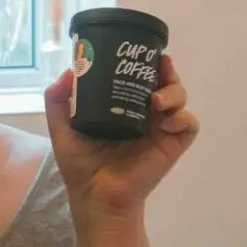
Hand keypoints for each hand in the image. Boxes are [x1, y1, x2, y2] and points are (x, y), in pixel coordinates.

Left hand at [43, 55, 198, 224]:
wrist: (95, 196)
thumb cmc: (80, 164)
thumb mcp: (61, 128)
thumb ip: (57, 100)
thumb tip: (69, 72)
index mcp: (122, 105)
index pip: (139, 76)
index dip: (144, 62)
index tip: (140, 50)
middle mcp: (144, 113)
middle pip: (164, 81)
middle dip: (166, 71)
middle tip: (160, 67)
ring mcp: (160, 128)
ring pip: (179, 97)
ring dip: (174, 91)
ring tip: (156, 101)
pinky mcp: (172, 145)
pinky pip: (188, 124)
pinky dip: (183, 117)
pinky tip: (167, 121)